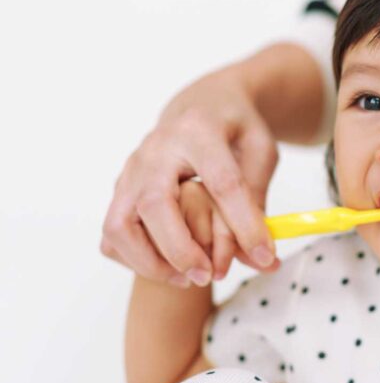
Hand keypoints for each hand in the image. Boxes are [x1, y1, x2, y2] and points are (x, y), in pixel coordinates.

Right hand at [101, 69, 279, 286]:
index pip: (221, 182)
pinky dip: (133, 258)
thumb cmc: (235, 129)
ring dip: (150, 260)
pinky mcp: (121, 187)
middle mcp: (156, 148)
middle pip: (154, 203)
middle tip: (208, 276)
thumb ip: (259, 199)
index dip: (244, 224)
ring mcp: (132, 168)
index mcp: (199, 131)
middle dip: (180, 248)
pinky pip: (112, 232)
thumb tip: (262, 257)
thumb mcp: (260, 151)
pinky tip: (166, 267)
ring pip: (120, 223)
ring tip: (186, 278)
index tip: (265, 255)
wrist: (201, 104)